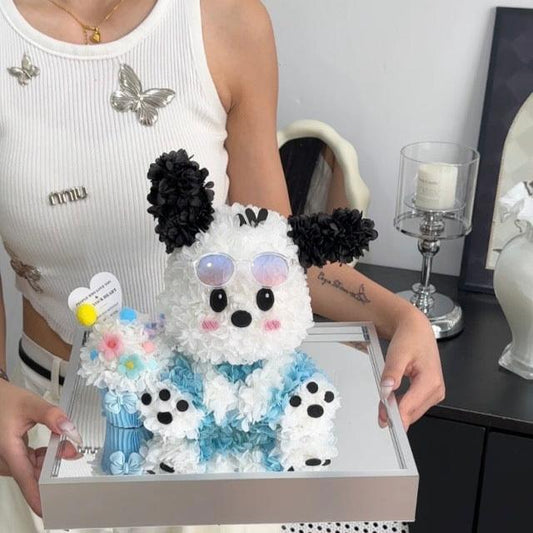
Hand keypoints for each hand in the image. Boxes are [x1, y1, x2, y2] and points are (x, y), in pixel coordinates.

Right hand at [0, 379, 81, 515]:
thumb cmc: (5, 400)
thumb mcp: (31, 404)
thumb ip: (52, 415)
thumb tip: (69, 428)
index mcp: (8, 450)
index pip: (25, 479)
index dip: (37, 496)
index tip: (48, 510)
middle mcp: (5, 458)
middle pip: (32, 474)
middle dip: (53, 468)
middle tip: (72, 454)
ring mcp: (7, 458)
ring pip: (31, 469)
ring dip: (48, 461)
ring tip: (64, 447)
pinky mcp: (11, 455)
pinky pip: (28, 463)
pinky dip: (41, 457)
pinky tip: (51, 447)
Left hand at [378, 307, 444, 430]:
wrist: (416, 330)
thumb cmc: (410, 339)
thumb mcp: (397, 353)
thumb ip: (392, 372)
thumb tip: (387, 389)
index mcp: (431, 381)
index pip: (411, 406)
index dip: (396, 415)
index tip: (385, 421)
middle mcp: (436, 389)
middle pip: (413, 412)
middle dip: (395, 414)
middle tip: (379, 415)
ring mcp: (434, 392)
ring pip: (413, 411)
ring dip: (397, 411)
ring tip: (383, 406)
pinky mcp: (429, 392)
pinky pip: (414, 404)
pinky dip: (401, 405)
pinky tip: (391, 401)